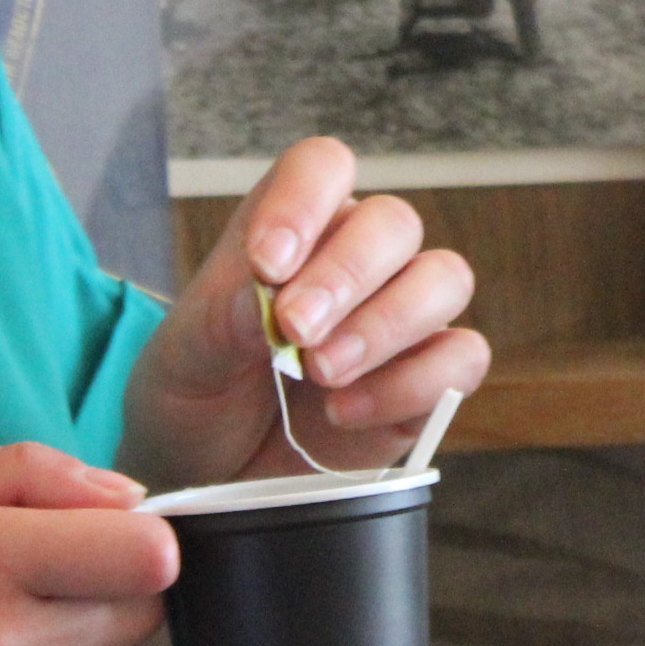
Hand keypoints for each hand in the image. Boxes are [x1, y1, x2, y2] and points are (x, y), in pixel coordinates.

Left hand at [124, 136, 488, 488]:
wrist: (211, 477)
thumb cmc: (195, 400)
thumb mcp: (182, 358)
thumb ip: (221, 317)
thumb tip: (268, 288)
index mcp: (292, 229)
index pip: (322, 168)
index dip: (305, 201)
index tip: (268, 262)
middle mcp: (357, 261)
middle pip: (394, 222)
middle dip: (347, 273)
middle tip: (296, 329)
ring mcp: (401, 319)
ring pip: (444, 278)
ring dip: (387, 323)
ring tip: (322, 372)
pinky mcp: (428, 381)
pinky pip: (461, 357)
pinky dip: (412, 384)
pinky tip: (346, 411)